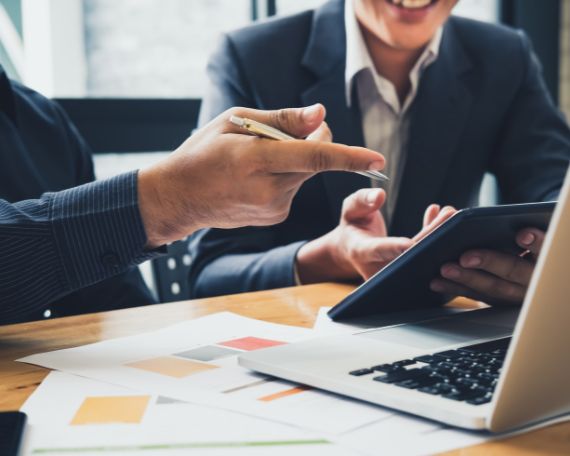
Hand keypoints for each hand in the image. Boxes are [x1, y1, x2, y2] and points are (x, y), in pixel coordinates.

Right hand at [138, 104, 384, 247]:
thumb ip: (282, 120)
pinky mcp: (276, 217)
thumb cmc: (204, 153)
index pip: (314, 157)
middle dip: (312, 140)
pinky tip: (257, 178)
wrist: (181, 197)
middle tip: (285, 130)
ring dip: (294, 160)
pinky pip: (294, 188)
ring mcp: (274, 208)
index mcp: (257, 161)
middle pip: (314, 160)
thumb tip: (321, 116)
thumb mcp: (235, 122)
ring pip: (305, 174)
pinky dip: (285, 176)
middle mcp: (270, 189)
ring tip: (257, 159)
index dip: (349, 157)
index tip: (378, 160)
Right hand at [296, 193, 456, 283]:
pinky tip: (437, 215)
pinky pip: (422, 253)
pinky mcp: (406, 268)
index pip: (380, 250)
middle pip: (408, 254)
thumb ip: (362, 200)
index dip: (396, 248)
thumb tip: (379, 195)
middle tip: (449, 216)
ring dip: (437, 234)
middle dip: (430, 235)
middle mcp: (379, 265)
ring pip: (419, 255)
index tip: (411, 243)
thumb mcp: (350, 210)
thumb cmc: (351, 227)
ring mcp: (394, 270)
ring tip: (450, 213)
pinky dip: (432, 235)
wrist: (351, 250)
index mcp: (361, 251)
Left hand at [430, 227, 545, 303]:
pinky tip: (436, 281)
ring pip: (492, 288)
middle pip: (512, 270)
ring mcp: (515, 294)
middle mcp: (532, 279)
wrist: (528, 277)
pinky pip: (476, 295)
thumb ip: (515, 228)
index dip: (536, 242)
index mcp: (545, 258)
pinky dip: (454, 288)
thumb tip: (491, 221)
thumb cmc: (524, 247)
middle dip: (488, 262)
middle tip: (465, 257)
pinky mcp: (497, 301)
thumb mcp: (528, 237)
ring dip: (466, 278)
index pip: (545, 248)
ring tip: (445, 269)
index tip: (522, 235)